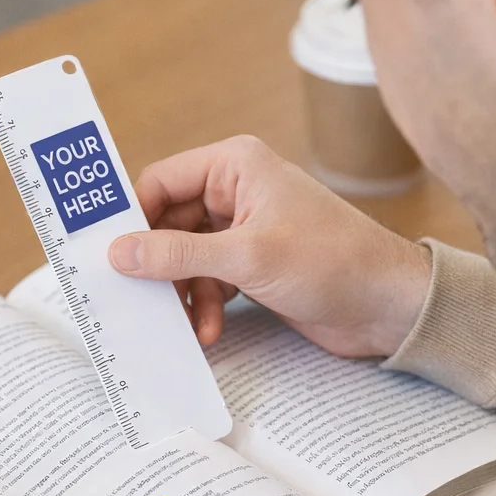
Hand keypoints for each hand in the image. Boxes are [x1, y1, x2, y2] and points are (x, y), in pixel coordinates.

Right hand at [108, 136, 431, 357]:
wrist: (388, 305)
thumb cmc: (332, 262)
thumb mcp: (247, 257)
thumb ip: (178, 255)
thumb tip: (119, 252)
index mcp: (234, 165)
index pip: (160, 182)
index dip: (132, 218)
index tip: (107, 255)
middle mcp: (236, 190)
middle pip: (168, 224)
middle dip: (157, 266)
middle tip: (136, 298)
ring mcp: (244, 228)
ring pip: (186, 258)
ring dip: (183, 293)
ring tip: (185, 324)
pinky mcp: (252, 263)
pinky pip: (208, 279)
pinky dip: (205, 305)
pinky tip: (209, 331)